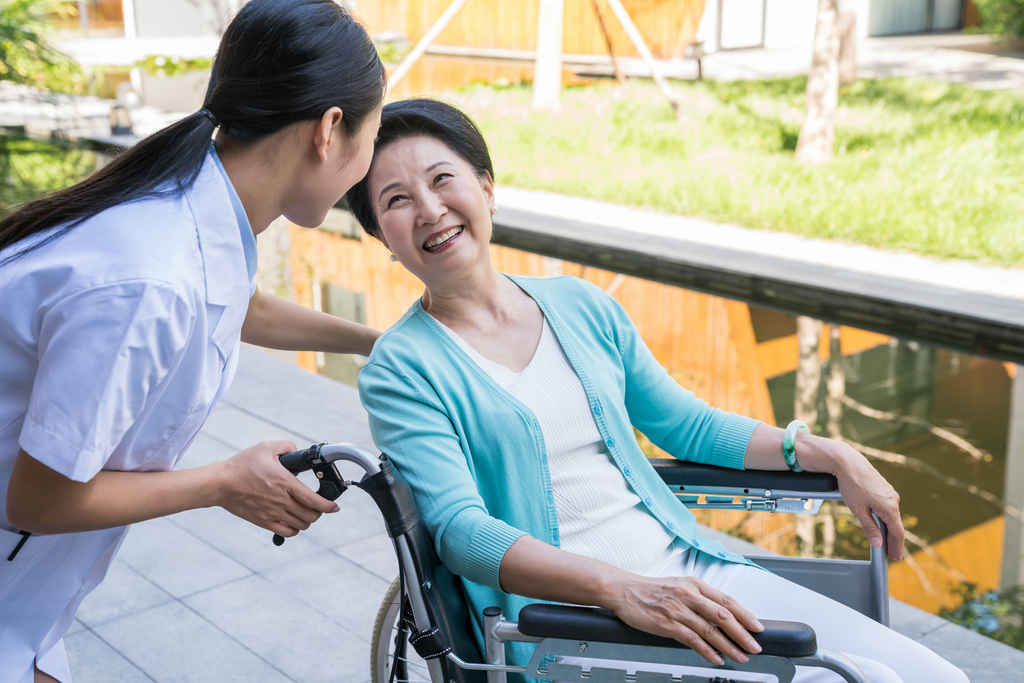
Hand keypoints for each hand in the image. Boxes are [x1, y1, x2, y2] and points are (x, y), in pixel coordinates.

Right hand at [214, 441, 338, 537]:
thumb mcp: (266, 447)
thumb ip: (287, 446)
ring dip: (308, 520)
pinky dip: (295, 529)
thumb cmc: (242, 465)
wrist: (220, 483)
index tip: (334, 506)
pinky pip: (287, 532)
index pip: (314, 500)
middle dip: (319, 512)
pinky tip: (294, 521)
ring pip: (301, 525)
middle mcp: (281, 501)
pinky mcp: (263, 521)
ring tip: (306, 512)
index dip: (328, 505)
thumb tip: (298, 451)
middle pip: (311, 515)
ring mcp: (272, 513)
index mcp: (285, 483)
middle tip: (318, 506)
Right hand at [608, 574, 763, 664]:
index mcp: (694, 584)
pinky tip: (716, 659)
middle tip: (755, 646)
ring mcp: (677, 609)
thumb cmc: (649, 589)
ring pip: (710, 630)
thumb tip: (719, 614)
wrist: (622, 590)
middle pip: (722, 615)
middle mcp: (688, 595)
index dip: (744, 614)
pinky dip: (707, 651)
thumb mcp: (678, 585)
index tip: (757, 627)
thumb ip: (698, 597)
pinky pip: (692, 640)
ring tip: (741, 656)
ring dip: (728, 646)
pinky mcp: (667, 624)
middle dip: (742, 633)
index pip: (726, 600)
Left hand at [806, 436, 904, 559]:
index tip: (895, 557)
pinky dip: (886, 518)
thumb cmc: (851, 485)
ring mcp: (890, 493)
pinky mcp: (885, 488)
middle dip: (893, 541)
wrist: (847, 462)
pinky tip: (881, 524)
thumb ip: (870, 528)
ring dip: (889, 529)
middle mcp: (893, 500)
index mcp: (889, 507)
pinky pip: (888, 507)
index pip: (897, 533)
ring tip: (885, 542)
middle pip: (896, 525)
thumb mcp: (858, 510)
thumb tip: (879, 543)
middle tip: (891, 554)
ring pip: (892, 516)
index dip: (896, 547)